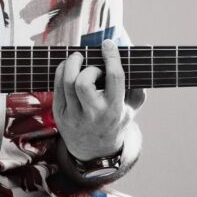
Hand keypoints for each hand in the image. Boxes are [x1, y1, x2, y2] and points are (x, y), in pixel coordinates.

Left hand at [53, 39, 144, 160]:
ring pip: (67, 82)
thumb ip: (138, 87)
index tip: (108, 44)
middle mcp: (93, 113)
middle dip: (88, 67)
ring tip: (78, 58)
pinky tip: (68, 67)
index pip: (114, 79)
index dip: (111, 57)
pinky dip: (62, 70)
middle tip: (92, 65)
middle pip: (84, 82)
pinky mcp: (59, 113)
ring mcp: (74, 114)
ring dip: (72, 64)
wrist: (94, 151)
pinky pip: (57, 86)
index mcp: (115, 110)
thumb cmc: (115, 122)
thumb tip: (139, 57)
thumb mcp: (132, 110)